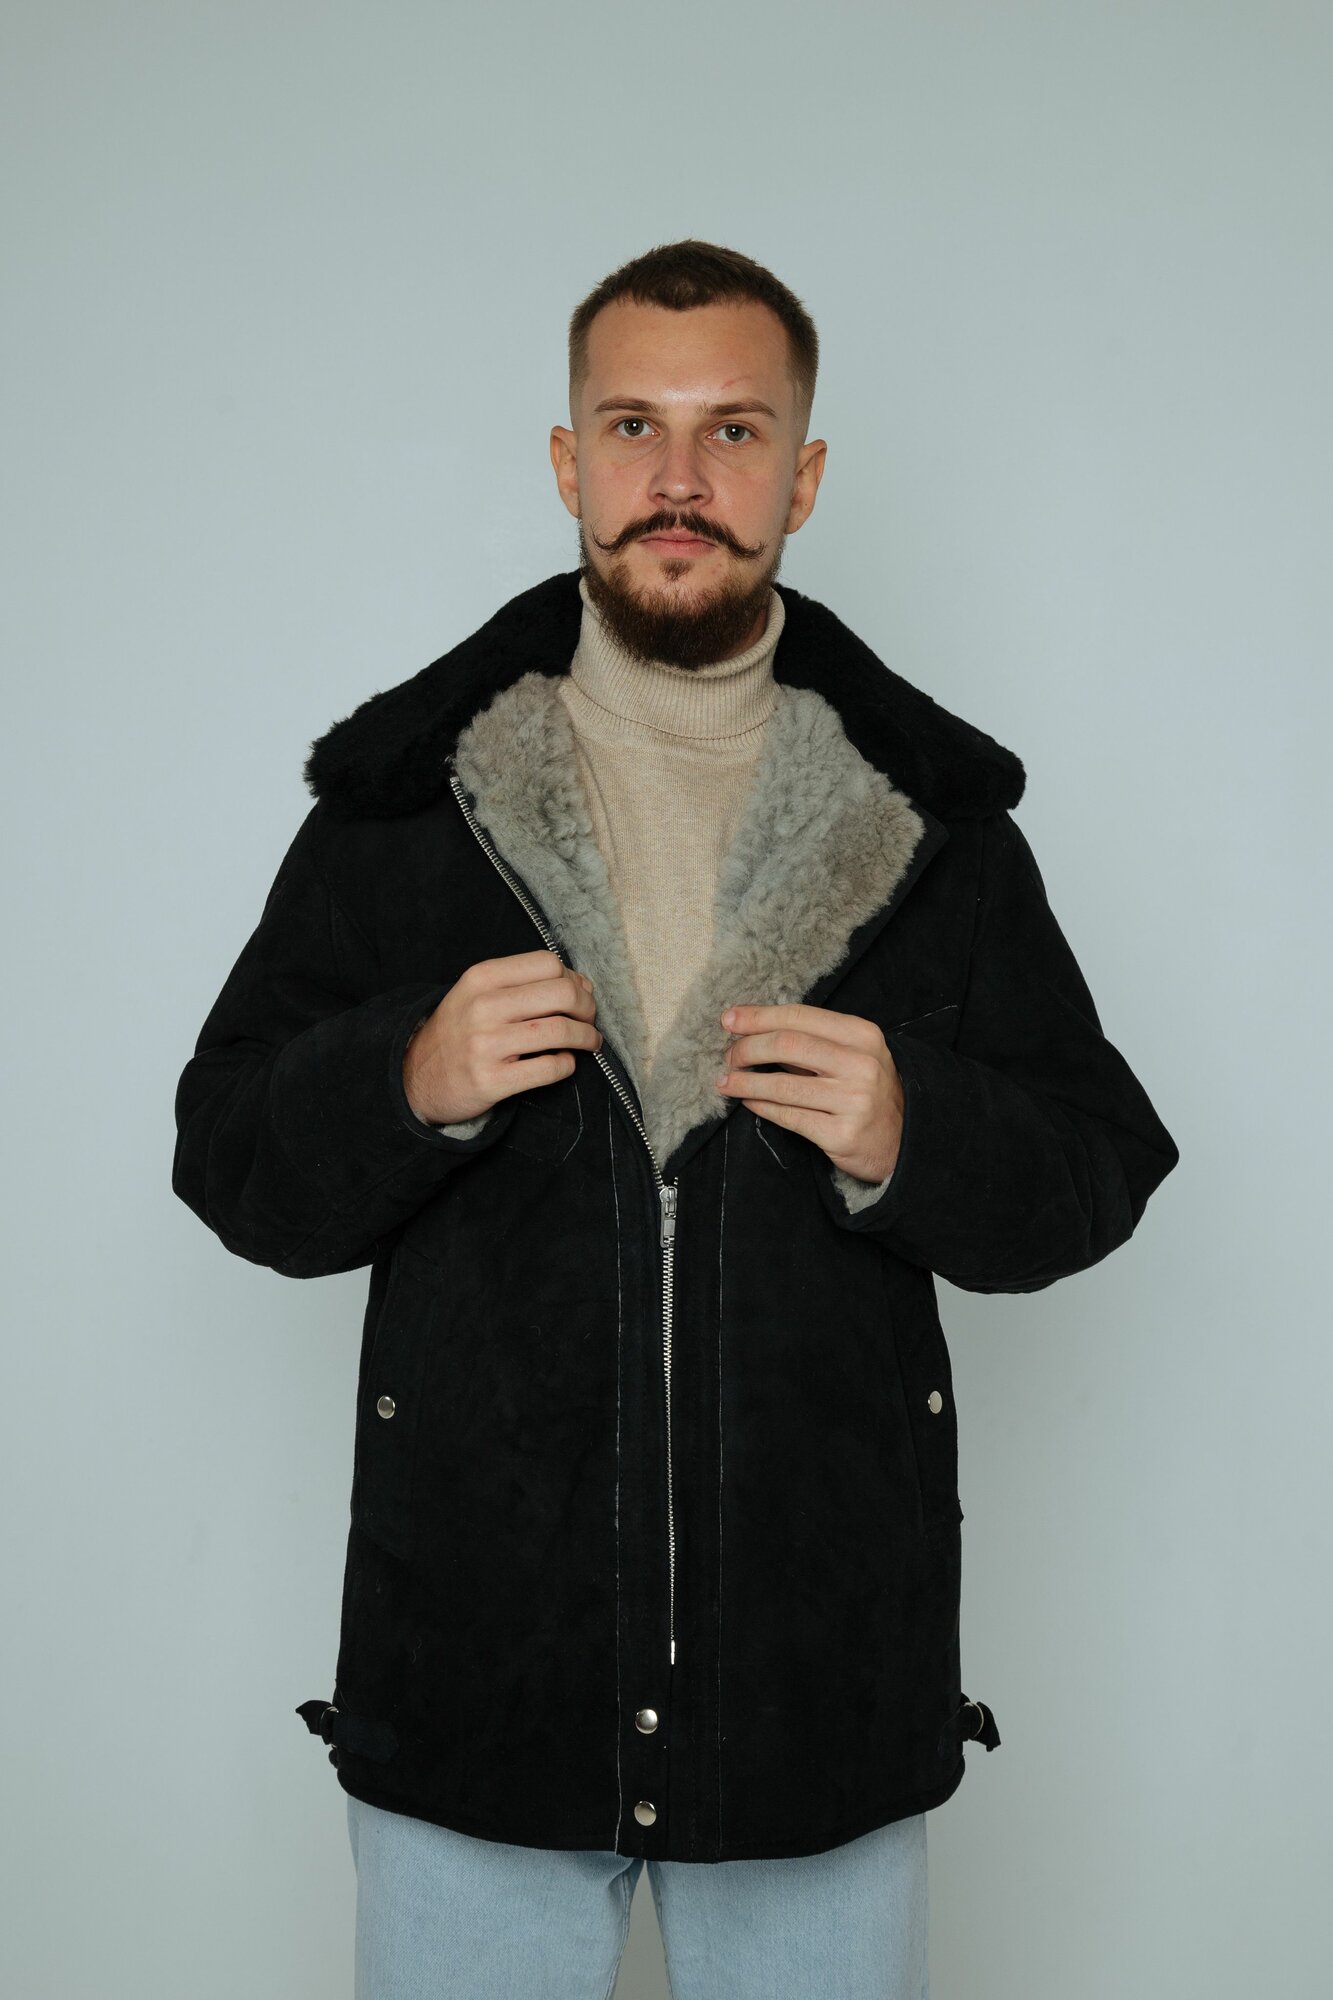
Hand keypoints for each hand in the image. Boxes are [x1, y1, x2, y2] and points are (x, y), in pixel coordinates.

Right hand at [404, 950, 601, 1123]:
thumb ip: (526, 983)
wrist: (415, 1077)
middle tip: (589, 1020)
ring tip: (589, 1043)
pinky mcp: (491, 1080)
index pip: (548, 963)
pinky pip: (550, 1068)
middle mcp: (482, 1006)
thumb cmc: (459, 1032)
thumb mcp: (479, 994)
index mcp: (481, 978)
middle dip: (588, 1008)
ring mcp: (485, 1044)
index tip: (578, 995)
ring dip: (586, 1038)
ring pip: (561, 1031)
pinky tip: (564, 1063)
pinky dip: (568, 1065)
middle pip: (563, 994)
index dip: (573, 979)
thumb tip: (583, 985)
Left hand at [714, 1002, 902, 1182]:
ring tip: (725, 1081)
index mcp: (862, 1035)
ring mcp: (854, 1101)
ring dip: (745, 1081)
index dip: (759, 1017)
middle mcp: (861, 1064)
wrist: (901, 1140)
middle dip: (747, 1048)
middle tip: (728, 1056)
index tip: (728, 1020)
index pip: (800, 1017)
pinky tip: (748, 1101)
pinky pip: (788, 1116)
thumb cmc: (865, 1090)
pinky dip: (760, 1106)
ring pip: (783, 1085)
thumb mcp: (852, 1055)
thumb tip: (750, 1027)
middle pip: (788, 1045)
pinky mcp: (842, 1134)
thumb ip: (810, 1040)